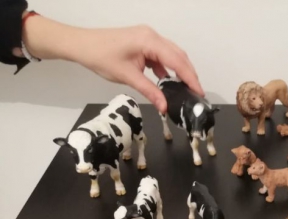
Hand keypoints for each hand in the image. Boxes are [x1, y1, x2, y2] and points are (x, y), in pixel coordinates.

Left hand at [23, 17, 203, 113]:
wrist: (81, 45)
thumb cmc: (100, 56)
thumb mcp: (128, 77)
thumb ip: (150, 91)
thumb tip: (164, 106)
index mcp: (149, 40)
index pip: (177, 61)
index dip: (190, 77)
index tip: (199, 91)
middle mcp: (151, 35)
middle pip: (179, 56)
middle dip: (189, 74)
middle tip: (196, 92)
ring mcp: (148, 38)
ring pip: (172, 55)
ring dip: (180, 71)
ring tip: (186, 88)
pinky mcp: (143, 43)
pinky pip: (162, 55)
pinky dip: (167, 69)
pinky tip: (167, 82)